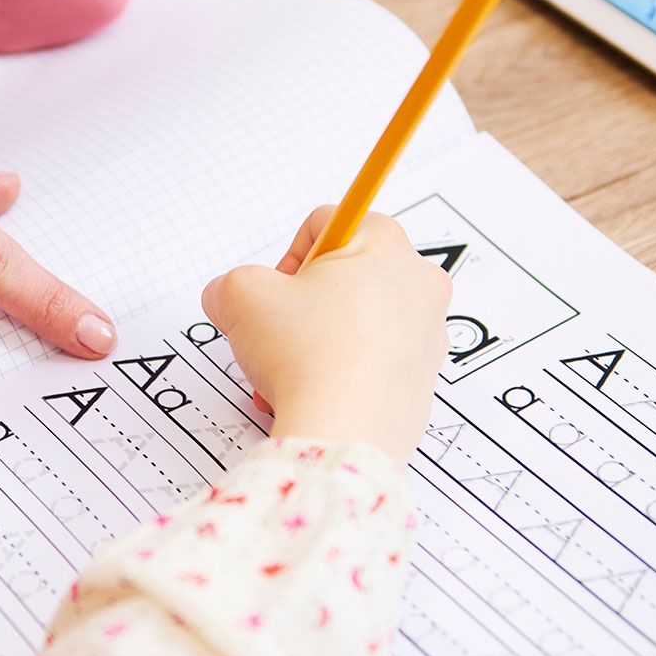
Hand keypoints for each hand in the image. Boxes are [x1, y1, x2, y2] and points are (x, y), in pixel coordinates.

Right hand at [200, 208, 450, 462]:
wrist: (345, 432)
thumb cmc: (309, 356)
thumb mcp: (242, 296)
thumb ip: (231, 283)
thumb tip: (227, 296)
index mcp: (386, 244)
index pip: (329, 222)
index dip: (289, 256)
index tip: (278, 289)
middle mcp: (419, 283)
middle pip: (347, 274)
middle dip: (306, 302)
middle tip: (282, 329)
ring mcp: (428, 335)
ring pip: (358, 321)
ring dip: (319, 339)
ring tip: (292, 369)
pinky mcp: (423, 381)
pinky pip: (374, 361)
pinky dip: (343, 370)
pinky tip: (314, 391)